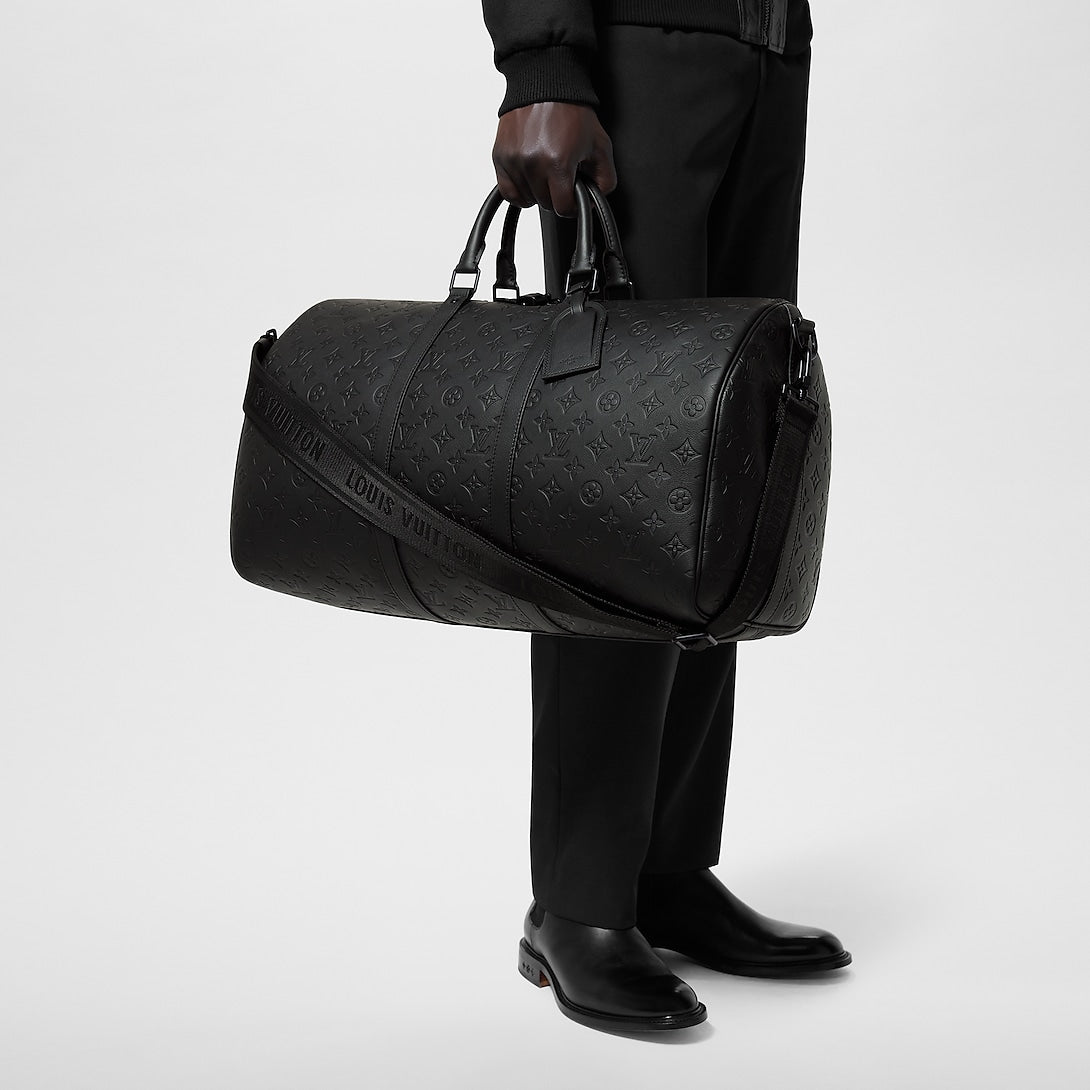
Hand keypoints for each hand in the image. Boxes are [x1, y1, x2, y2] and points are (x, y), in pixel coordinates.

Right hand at [492, 102, 617, 217]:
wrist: (545, 83)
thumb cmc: (571, 110)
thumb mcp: (599, 144)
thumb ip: (605, 178)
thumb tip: (595, 202)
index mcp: (558, 162)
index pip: (563, 208)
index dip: (572, 204)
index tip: (574, 194)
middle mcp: (533, 163)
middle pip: (546, 204)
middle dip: (556, 194)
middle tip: (561, 175)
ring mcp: (514, 161)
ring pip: (527, 200)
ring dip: (538, 191)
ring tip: (546, 169)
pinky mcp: (500, 156)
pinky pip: (508, 192)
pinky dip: (519, 192)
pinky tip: (530, 179)